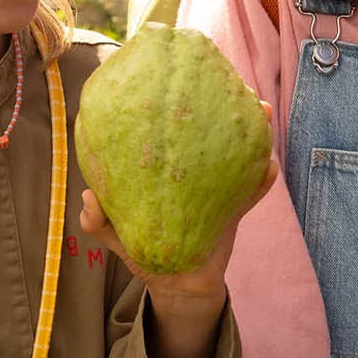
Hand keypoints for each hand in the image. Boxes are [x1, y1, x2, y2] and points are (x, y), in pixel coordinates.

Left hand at [78, 100, 277, 309]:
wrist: (177, 285)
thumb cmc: (144, 252)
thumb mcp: (117, 236)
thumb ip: (100, 222)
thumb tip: (89, 198)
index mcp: (165, 168)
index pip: (171, 127)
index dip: (179, 97)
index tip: (182, 72)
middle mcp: (192, 168)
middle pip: (212, 127)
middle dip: (225, 101)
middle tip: (233, 83)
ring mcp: (216, 184)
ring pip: (239, 150)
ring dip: (253, 129)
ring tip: (259, 112)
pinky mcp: (234, 207)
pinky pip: (252, 190)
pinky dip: (262, 179)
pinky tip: (268, 167)